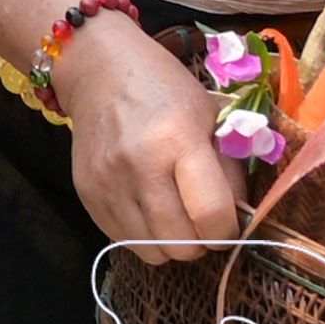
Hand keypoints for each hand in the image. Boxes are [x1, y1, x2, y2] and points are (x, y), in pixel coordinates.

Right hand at [55, 14, 240, 263]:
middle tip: (202, 221)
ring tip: (174, 216)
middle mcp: (139, 165)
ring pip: (152, 252)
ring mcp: (107, 182)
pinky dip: (142, 236)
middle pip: (181, 243)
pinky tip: (147, 209)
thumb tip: (239, 218)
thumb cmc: (163, 88)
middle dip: (200, 241)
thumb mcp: (209, 116)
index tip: (229, 223)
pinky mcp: (85, 193)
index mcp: (177, 139)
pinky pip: (123, 241)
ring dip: (171, 243)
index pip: (211, 215)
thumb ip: (227, 169)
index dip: (228, 231)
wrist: (99, 70)